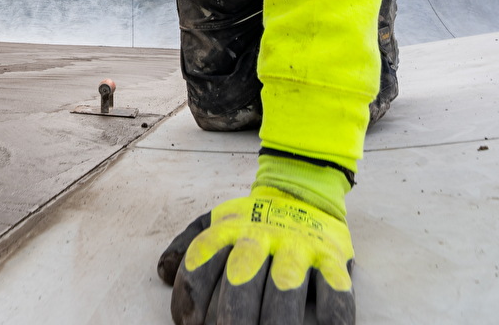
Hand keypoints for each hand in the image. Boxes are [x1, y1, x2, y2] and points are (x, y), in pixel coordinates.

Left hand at [157, 187, 354, 324]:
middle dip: (233, 313)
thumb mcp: (215, 221)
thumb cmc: (251, 220)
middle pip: (242, 275)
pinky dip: (332, 313)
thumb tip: (164, 271)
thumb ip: (188, 244)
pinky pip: (334, 287)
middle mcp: (261, 236)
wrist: (302, 188)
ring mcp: (298, 246)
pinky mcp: (331, 257)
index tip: (190, 324)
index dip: (192, 296)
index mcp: (228, 228)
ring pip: (285, 284)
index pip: (203, 261)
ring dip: (277, 318)